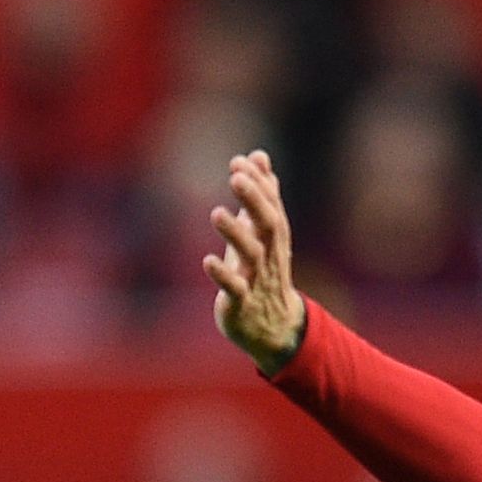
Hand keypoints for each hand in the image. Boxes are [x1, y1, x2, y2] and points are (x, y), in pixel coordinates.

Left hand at [204, 150, 306, 374]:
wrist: (273, 326)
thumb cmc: (262, 271)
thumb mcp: (262, 231)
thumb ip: (262, 194)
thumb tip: (259, 155)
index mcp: (274, 236)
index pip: (272, 204)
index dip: (259, 183)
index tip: (242, 161)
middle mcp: (269, 254)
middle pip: (267, 224)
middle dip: (254, 200)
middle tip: (236, 177)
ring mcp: (256, 279)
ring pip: (251, 254)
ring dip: (235, 233)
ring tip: (217, 212)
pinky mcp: (241, 303)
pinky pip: (234, 289)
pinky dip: (222, 275)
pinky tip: (207, 261)